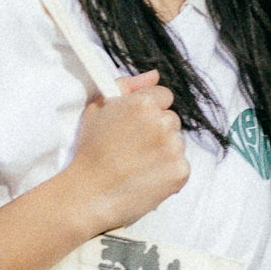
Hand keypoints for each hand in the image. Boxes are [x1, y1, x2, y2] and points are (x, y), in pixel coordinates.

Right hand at [67, 71, 189, 230]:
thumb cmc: (90, 152)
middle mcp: (162, 122)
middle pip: (171, 120)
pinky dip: (167, 173)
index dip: (149, 110)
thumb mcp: (97, 109)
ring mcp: (174, 148)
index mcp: (143, 103)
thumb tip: (154, 75)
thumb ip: (126, 85)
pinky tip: (146, 178)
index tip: (137, 125)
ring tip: (137, 166)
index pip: (164, 96)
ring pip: (176, 143)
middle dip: (157, 131)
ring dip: (163, 152)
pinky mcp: (180, 172)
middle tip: (133, 149)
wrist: (89, 194)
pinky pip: (180, 166)